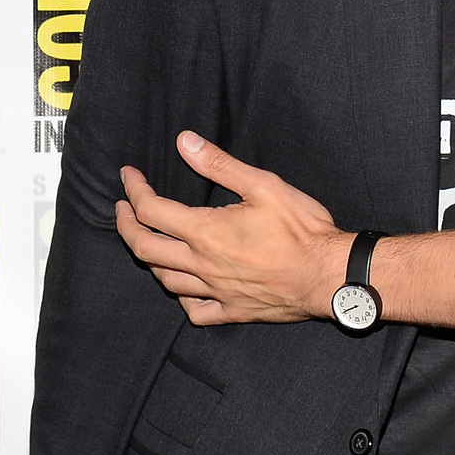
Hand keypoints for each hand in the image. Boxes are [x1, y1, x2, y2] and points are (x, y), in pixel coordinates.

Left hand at [115, 132, 349, 324]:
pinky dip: (184, 298)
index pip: (151, 210)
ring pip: (164, 280)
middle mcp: (203, 265)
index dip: (134, 190)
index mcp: (206, 232)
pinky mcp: (234, 309)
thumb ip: (221, 165)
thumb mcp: (265, 186)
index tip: (129, 176)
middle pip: (144, 247)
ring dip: (149, 258)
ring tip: (150, 242)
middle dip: (126, 224)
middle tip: (124, 208)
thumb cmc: (304, 231)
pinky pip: (196, 311)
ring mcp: (217, 291)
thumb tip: (185, 143)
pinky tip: (186, 287)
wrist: (330, 274)